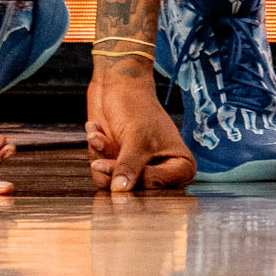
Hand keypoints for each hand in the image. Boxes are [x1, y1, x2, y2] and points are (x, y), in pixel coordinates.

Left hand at [86, 59, 194, 192]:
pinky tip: (96, 132)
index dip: (138, 178)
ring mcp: (137, 168)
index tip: (123, 161)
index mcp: (179, 165)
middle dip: (113, 168)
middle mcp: (159, 170)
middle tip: (101, 152)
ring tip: (98, 135)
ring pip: (113, 184)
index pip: (158, 185)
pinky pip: (102, 174)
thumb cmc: (137, 104)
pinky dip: (96, 152)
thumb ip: (130, 166)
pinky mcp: (117, 164)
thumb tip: (120, 192)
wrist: (116, 83)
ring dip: (101, 157)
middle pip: (135, 190)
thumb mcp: (137, 137)